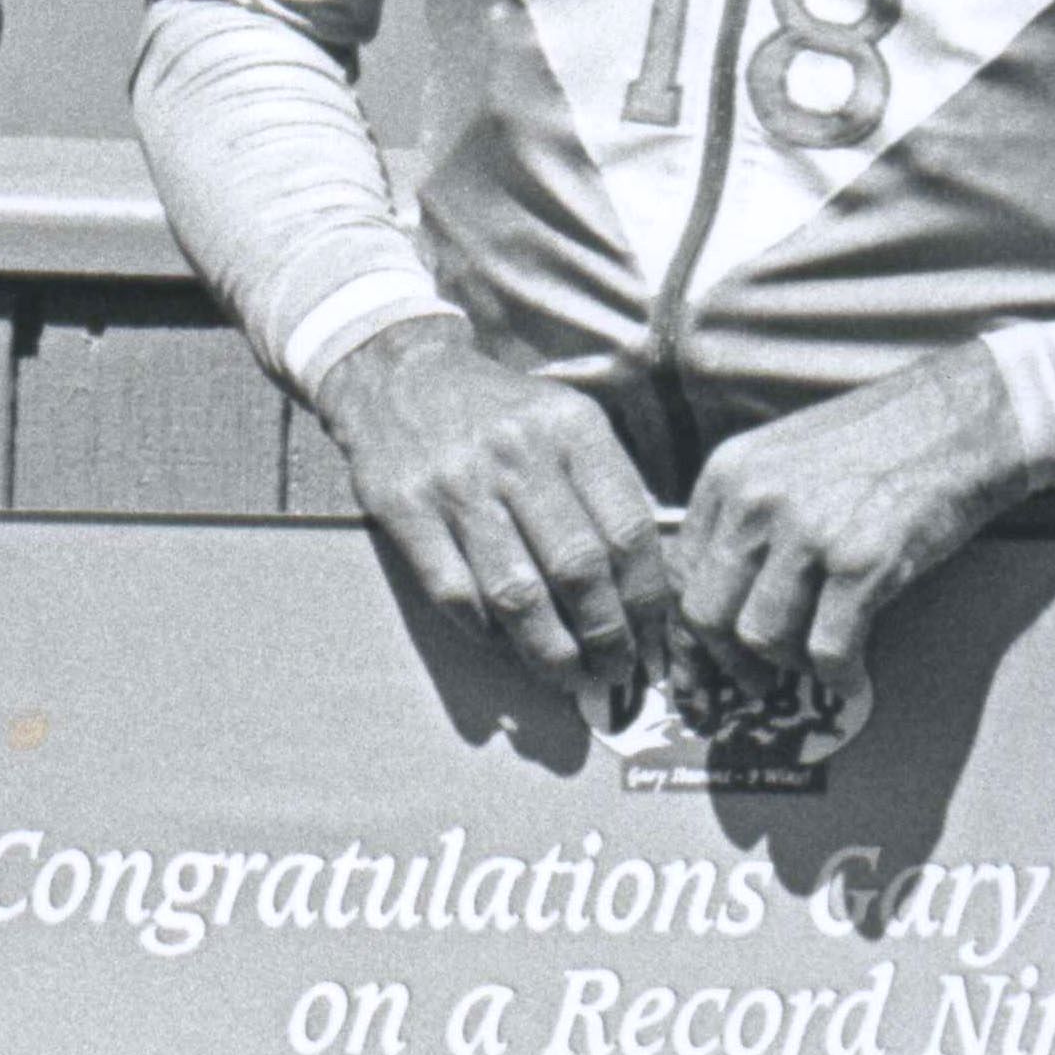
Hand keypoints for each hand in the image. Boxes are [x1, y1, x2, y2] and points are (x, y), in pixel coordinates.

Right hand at [318, 318, 674, 689]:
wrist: (399, 376)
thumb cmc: (502, 415)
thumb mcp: (567, 423)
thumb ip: (607, 489)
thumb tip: (646, 588)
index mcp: (572, 428)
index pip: (628, 532)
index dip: (647, 600)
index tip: (654, 640)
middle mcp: (518, 452)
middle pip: (578, 570)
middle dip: (606, 637)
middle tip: (617, 672)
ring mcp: (457, 482)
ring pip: (517, 594)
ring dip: (551, 651)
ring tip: (572, 678)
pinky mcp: (405, 509)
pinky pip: (455, 593)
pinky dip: (488, 633)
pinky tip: (509, 647)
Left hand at [673, 350, 1033, 677]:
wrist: (963, 419)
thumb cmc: (880, 440)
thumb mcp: (785, 456)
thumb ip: (745, 515)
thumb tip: (723, 600)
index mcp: (729, 473)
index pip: (681, 573)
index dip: (686, 635)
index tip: (699, 668)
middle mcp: (756, 501)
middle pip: (707, 614)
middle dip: (728, 663)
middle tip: (755, 684)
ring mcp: (808, 532)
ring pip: (762, 637)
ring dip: (789, 666)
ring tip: (816, 663)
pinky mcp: (863, 562)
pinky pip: (828, 649)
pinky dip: (839, 675)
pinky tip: (853, 674)